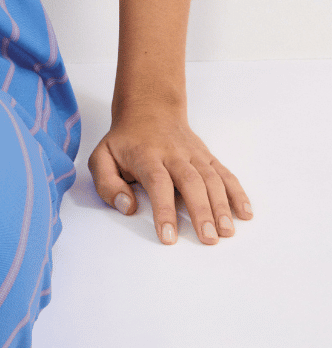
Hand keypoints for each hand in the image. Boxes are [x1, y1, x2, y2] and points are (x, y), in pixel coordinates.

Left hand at [88, 104, 252, 244]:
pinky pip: (225, 173)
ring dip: (221, 205)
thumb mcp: (101, 156)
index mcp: (146, 155)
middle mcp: (172, 154)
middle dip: (201, 211)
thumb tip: (127, 207)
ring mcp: (193, 154)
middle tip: (209, 239)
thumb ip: (107, 183)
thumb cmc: (124, 141)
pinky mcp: (207, 156)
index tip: (168, 237)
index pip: (157, 183)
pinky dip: (237, 192)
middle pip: (190, 181)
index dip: (164, 210)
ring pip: (210, 178)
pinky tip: (245, 213)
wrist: (148, 109)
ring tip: (226, 232)